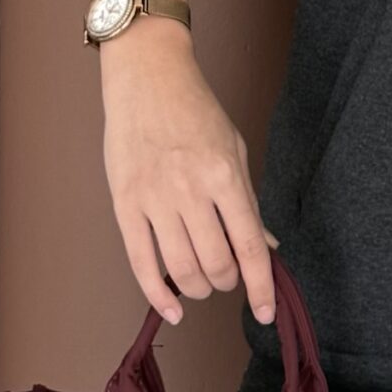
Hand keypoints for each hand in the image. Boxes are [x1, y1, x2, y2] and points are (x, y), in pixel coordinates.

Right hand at [98, 20, 281, 326]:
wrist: (147, 79)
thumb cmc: (196, 111)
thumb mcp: (234, 149)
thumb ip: (248, 201)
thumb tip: (266, 247)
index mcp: (224, 176)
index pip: (250, 246)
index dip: (261, 287)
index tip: (265, 313)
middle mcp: (190, 190)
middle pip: (215, 265)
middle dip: (227, 281)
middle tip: (229, 274)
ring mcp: (154, 199)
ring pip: (180, 270)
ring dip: (198, 288)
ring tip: (204, 281)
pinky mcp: (124, 204)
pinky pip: (140, 263)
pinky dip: (158, 294)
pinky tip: (174, 308)